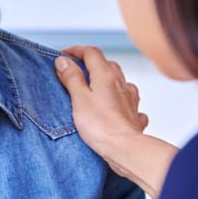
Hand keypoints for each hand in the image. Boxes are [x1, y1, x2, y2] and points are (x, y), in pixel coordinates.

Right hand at [54, 45, 175, 198]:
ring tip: (94, 88)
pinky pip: (128, 100)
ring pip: (119, 81)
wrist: (124, 148)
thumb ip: (72, 78)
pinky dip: (120, 99)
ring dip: (106, 80)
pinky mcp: (133, 113)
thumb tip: (63, 60)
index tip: (64, 55)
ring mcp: (130, 98)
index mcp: (106, 75)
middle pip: (106, 64)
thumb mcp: (79, 98)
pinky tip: (115, 107)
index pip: (91, 52)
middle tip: (75, 71)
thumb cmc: (100, 125)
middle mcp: (121, 82)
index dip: (76, 50)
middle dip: (90, 64)